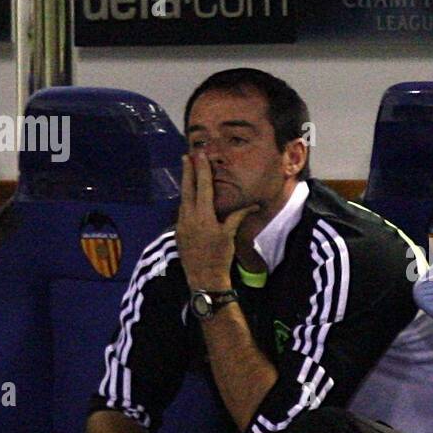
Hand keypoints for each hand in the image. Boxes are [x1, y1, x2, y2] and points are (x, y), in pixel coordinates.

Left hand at [176, 153, 258, 290]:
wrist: (203, 277)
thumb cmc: (220, 256)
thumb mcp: (229, 235)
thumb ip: (238, 216)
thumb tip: (254, 205)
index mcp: (203, 215)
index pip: (203, 187)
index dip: (201, 170)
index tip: (199, 155)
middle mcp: (189, 216)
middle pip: (187, 189)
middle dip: (187, 171)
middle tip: (186, 155)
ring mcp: (181, 224)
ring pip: (183, 199)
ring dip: (185, 185)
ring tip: (187, 172)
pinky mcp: (178, 232)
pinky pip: (182, 211)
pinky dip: (186, 201)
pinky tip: (188, 198)